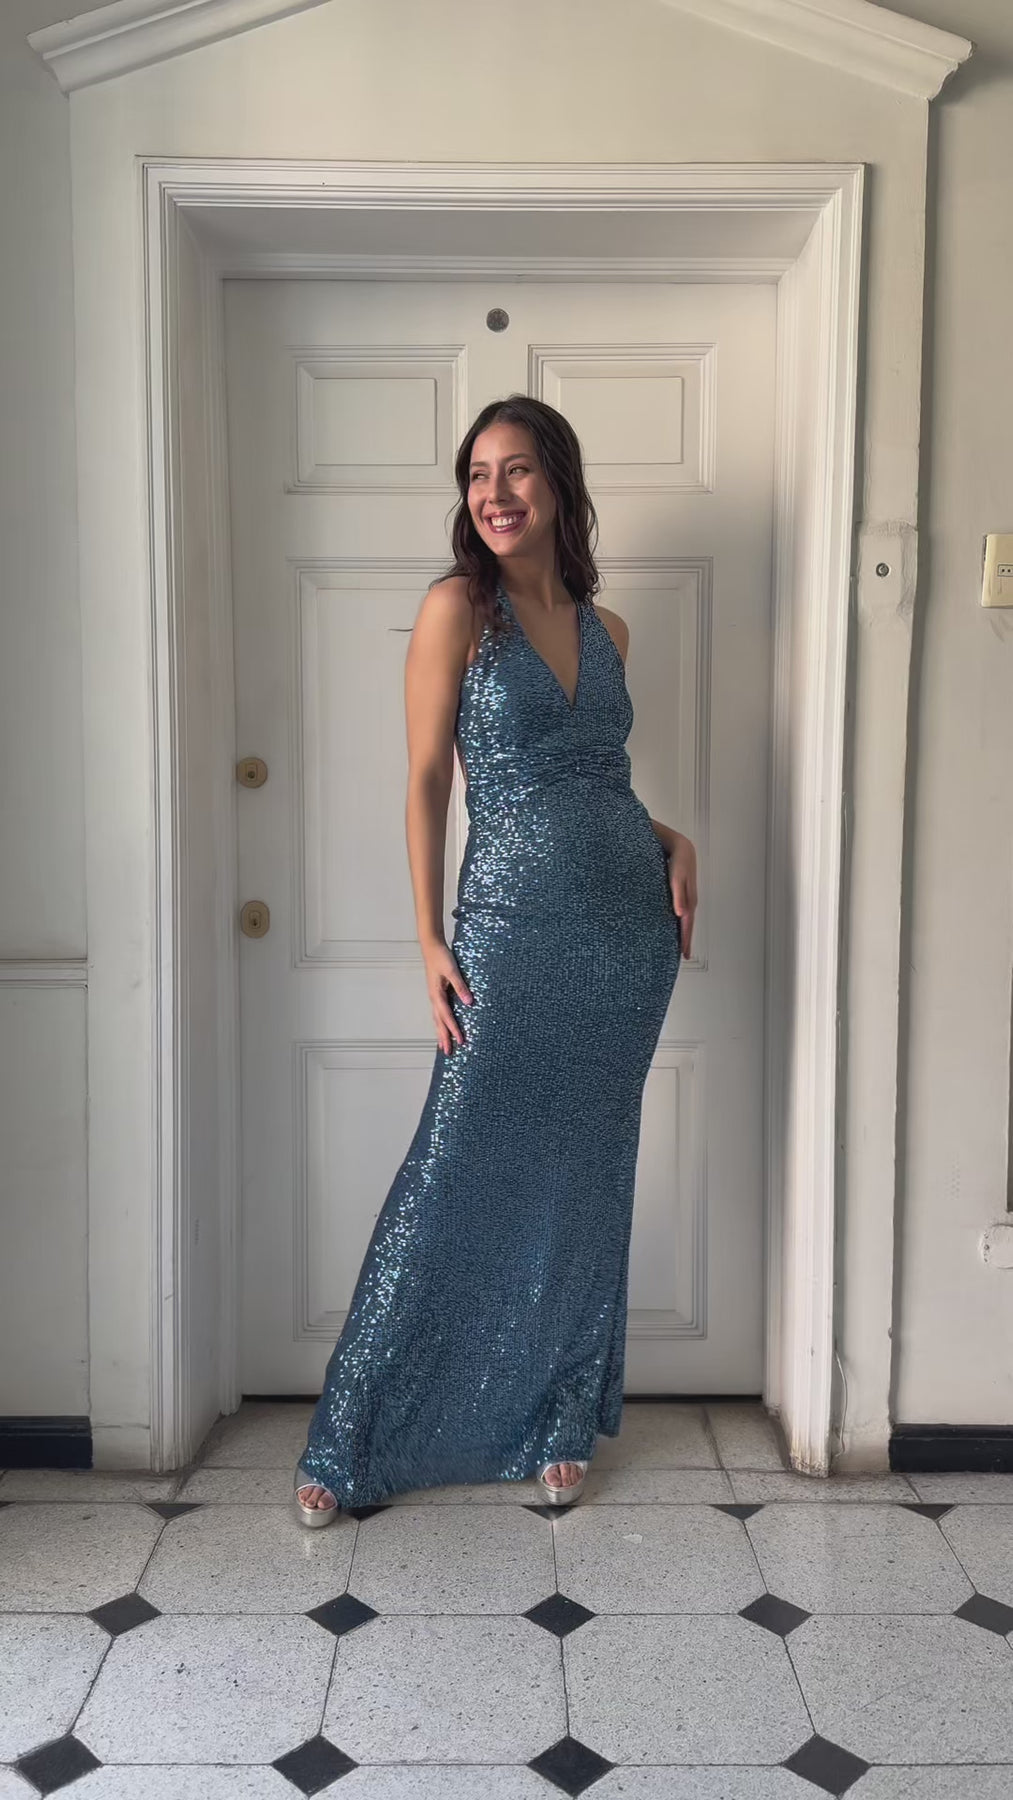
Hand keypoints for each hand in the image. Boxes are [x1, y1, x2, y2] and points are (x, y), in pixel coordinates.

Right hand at [422, 938, 473, 1052]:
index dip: (453, 1029)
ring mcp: (434, 997)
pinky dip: (441, 1023)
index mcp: (437, 995)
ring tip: (444, 1046)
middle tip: (448, 1053)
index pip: (446, 1016)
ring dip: (441, 1033)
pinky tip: (444, 1027)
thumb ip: (461, 986)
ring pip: (437, 1019)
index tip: (460, 1041)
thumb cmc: (441, 957)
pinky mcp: (437, 993)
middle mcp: (434, 998)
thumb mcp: (453, 971)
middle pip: (439, 1022)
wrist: (431, 947)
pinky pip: (439, 1013)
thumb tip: (469, 1002)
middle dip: (443, 1038)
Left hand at [667, 832, 697, 958]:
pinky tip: (676, 925)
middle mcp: (689, 900)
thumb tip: (681, 914)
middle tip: (685, 955)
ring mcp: (687, 897)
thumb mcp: (677, 875)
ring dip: (684, 932)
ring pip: (686, 919)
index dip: (685, 939)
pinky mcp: (682, 894)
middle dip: (686, 940)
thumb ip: (678, 894)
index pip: (687, 924)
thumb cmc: (678, 860)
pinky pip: (682, 911)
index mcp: (689, 898)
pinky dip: (680, 922)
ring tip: (682, 946)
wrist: (681, 846)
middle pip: (688, 924)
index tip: (684, 953)